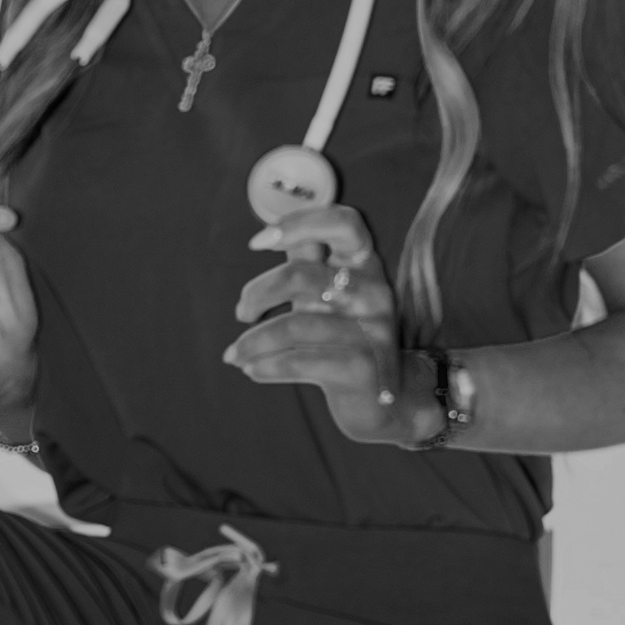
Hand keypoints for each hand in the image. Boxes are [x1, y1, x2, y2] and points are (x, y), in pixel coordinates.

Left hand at [224, 203, 410, 444]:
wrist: (390, 402)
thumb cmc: (346, 338)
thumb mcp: (329, 295)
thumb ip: (306, 262)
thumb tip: (269, 232)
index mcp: (366, 265)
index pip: (344, 223)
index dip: (299, 223)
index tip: (257, 242)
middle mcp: (374, 291)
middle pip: (301, 275)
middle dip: (257, 293)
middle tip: (242, 313)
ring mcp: (372, 330)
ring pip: (294, 325)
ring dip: (252, 342)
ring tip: (235, 354)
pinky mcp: (363, 368)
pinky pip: (300, 361)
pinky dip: (266, 365)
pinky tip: (252, 369)